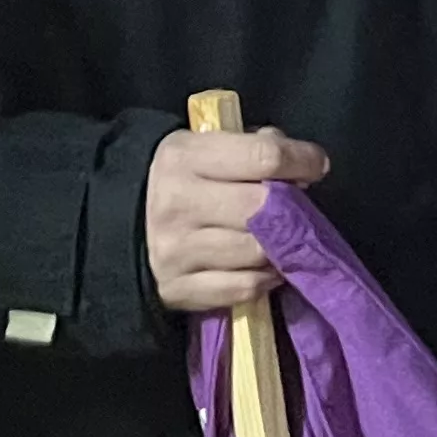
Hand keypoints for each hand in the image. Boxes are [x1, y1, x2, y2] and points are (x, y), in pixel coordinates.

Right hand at [145, 123, 330, 313]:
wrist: (120, 227)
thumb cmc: (182, 180)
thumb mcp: (205, 148)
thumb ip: (252, 147)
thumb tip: (298, 165)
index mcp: (184, 157)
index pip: (262, 156)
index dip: (301, 159)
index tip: (316, 165)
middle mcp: (177, 203)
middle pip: (262, 208)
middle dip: (290, 209)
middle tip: (297, 208)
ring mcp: (176, 251)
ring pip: (257, 252)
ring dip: (279, 247)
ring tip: (280, 238)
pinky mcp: (178, 289)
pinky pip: (244, 287)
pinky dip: (264, 279)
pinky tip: (265, 266)